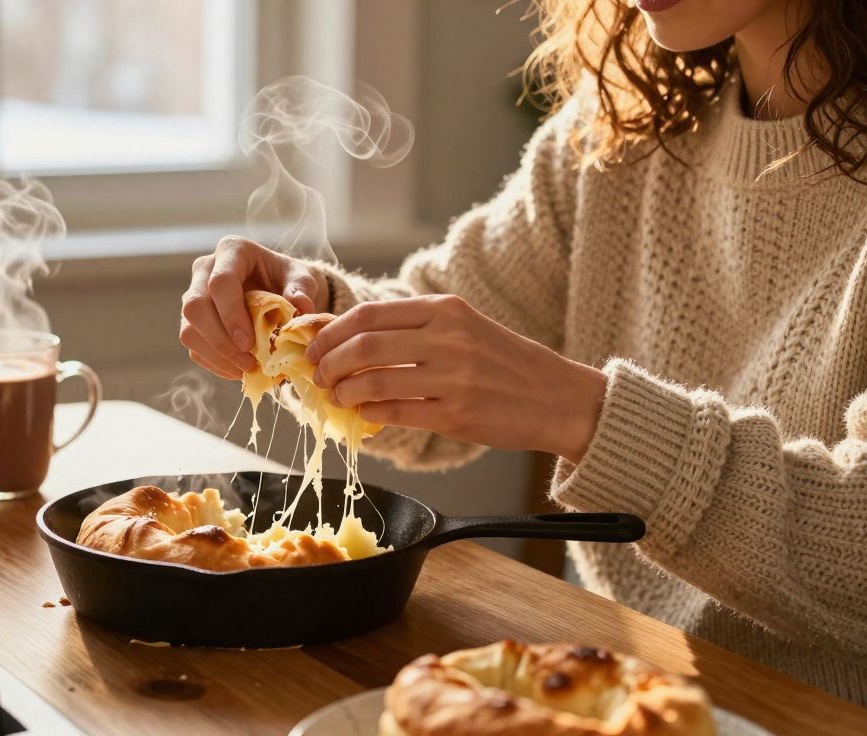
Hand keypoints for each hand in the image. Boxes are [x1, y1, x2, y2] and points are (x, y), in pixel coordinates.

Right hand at [179, 236, 329, 379]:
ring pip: (189, 330)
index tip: (249, 344)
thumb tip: (301, 308)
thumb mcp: (302, 279)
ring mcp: (194, 296)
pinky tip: (238, 370)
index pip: (220, 282)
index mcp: (232, 251)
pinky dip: (215, 363)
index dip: (231, 315)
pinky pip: (193, 346)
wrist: (278, 289)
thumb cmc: (288, 280)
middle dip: (220, 341)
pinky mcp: (192, 321)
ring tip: (246, 369)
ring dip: (216, 356)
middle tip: (248, 362)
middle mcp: (204, 270)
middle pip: (195, 307)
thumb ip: (301, 290)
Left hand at [306, 295, 606, 462]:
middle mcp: (448, 338)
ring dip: (343, 392)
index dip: (330, 332)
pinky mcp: (456, 414)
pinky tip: (361, 414)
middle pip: (363, 345)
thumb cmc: (505, 363)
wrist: (560, 398)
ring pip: (373, 380)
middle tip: (317, 375)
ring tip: (335, 398)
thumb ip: (412, 330)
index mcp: (445, 310)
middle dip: (328, 363)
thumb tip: (348, 336)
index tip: (311, 345)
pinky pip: (394, 412)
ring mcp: (453, 377)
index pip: (368, 314)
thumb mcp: (464, 328)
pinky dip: (368, 413)